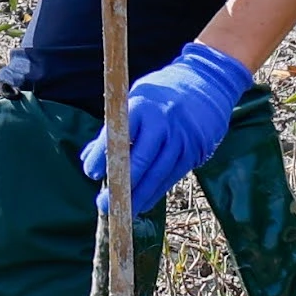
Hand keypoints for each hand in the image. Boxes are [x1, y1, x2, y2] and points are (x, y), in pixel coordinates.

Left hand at [86, 42, 257, 214]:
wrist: (206, 83)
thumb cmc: (161, 93)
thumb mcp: (135, 99)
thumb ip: (113, 128)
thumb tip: (88, 157)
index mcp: (141, 106)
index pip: (117, 135)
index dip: (102, 156)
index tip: (90, 172)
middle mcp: (162, 123)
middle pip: (140, 161)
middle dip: (120, 186)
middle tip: (104, 203)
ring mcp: (180, 138)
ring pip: (157, 175)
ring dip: (138, 197)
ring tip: (122, 212)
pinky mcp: (194, 151)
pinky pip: (171, 177)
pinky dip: (155, 192)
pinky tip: (143, 203)